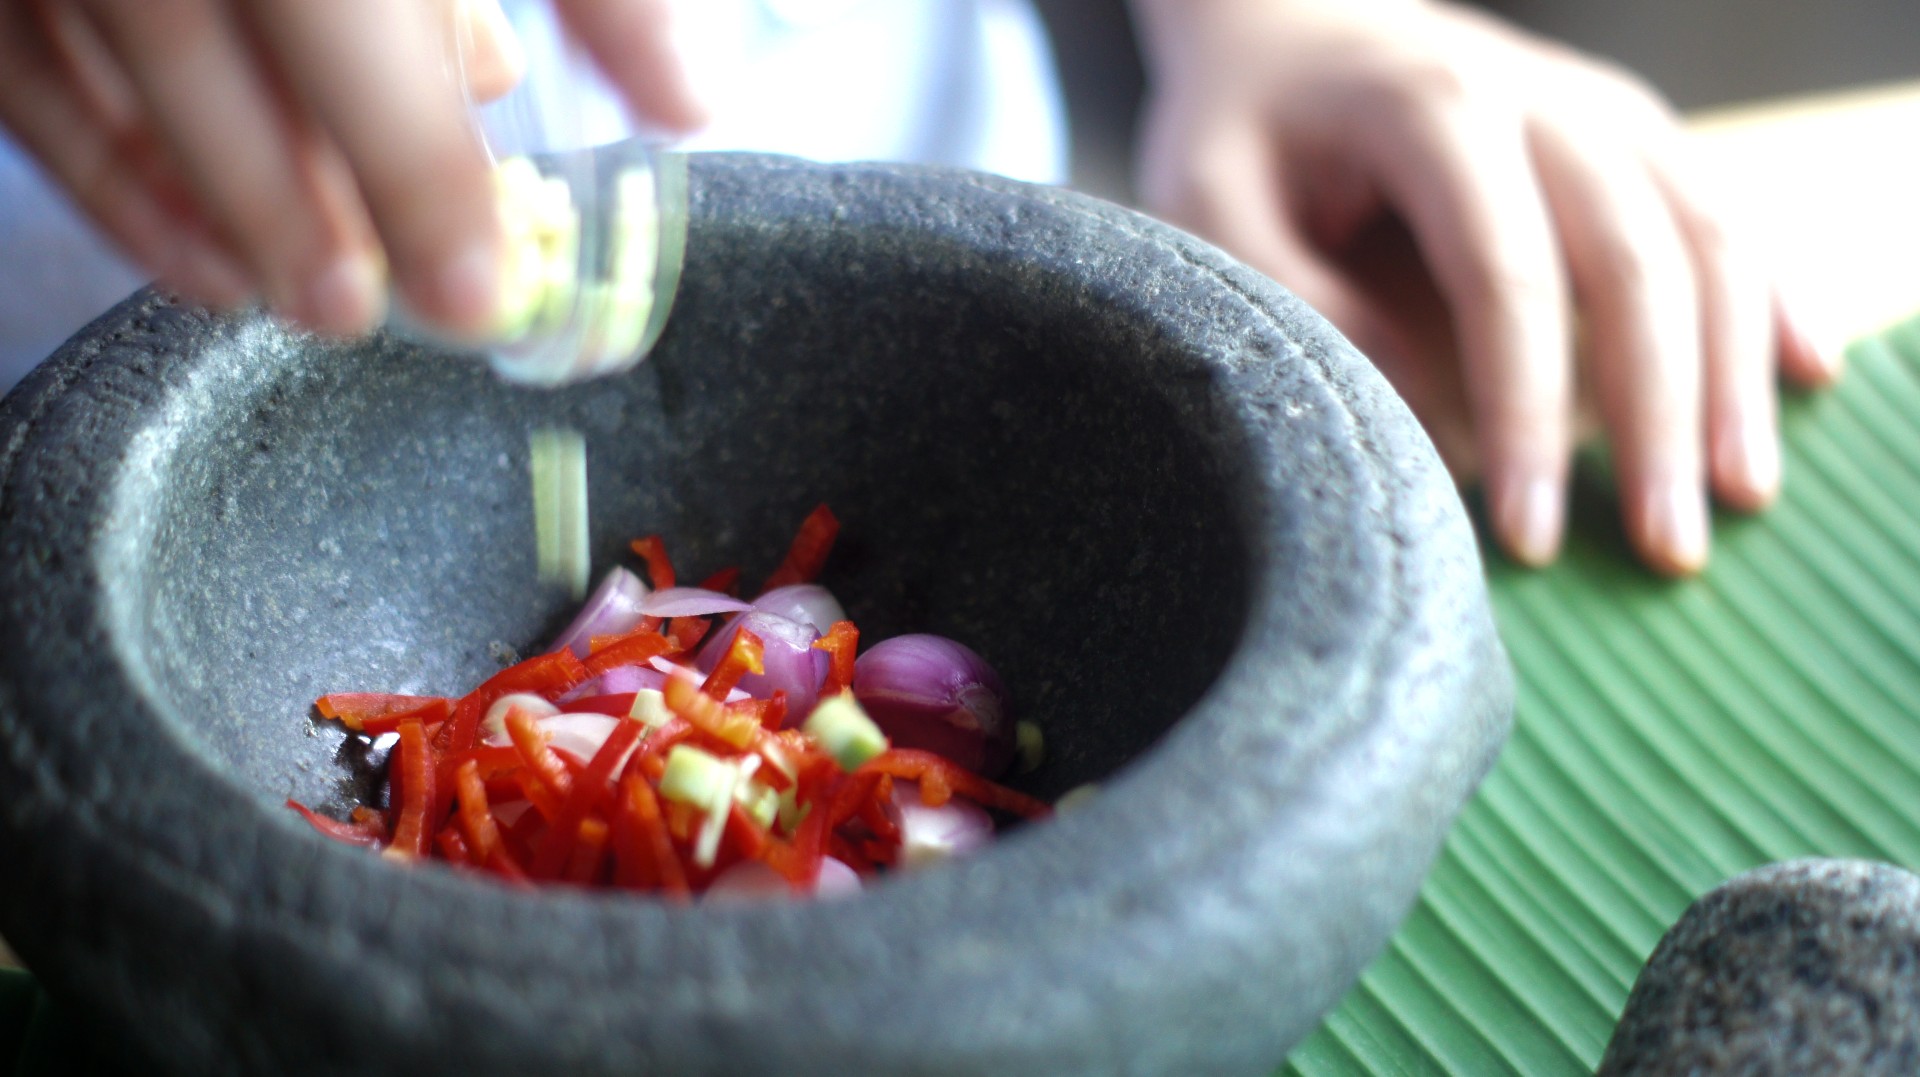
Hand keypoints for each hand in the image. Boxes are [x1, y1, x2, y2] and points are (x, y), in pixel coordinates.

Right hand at [0, 0, 702, 339]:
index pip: (346, 24)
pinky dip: (99, 168)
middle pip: (202, 58)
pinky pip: (23, 71)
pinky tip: (189, 248)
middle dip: (290, 207)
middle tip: (362, 312)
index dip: (414, 170)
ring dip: (190, 205)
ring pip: (99, 72)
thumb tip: (681, 101)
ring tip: (282, 299)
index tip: (473, 287)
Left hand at [1130, 0, 1837, 574]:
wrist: (1288, 23)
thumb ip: (1298, 299)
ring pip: (1706, 235)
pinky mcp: (1627, 132)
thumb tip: (1417, 409)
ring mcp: (1600, 109)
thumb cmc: (1242, 127)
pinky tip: (1804, 373)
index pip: (1506, 276)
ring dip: (1733, 371)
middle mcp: (1541, 99)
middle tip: (1665, 550)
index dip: (1527, 411)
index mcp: (1432, 109)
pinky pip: (1722, 210)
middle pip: (1637, 261)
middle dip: (1659, 415)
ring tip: (1741, 497)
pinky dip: (1767, 293)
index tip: (1529, 534)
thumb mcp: (1210, 205)